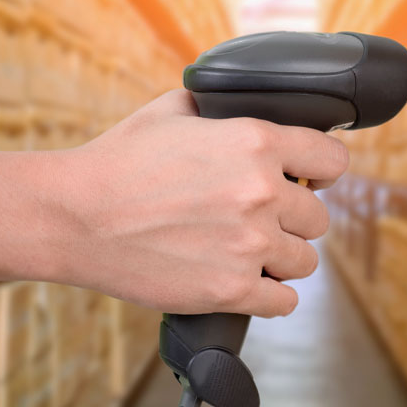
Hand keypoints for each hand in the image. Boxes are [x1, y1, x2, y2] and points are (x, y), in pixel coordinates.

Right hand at [44, 89, 348, 316]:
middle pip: (318, 217)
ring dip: (282, 259)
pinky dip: (270, 297)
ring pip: (305, 262)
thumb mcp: (173, 109)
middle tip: (262, 221)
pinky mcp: (231, 289)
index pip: (332, 159)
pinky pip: (284, 302)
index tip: (313, 179)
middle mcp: (261, 192)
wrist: (74, 216)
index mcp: (255, 141)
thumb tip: (241, 104)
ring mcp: (249, 244)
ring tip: (251, 254)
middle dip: (293, 219)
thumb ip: (220, 107)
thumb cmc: (117, 161)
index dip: (323, 170)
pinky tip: (249, 285)